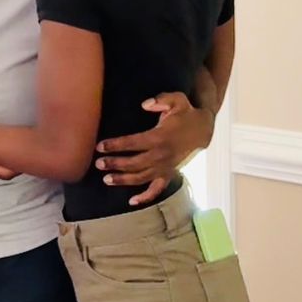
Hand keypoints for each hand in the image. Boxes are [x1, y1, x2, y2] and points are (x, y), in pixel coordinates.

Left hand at [96, 91, 212, 207]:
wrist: (203, 130)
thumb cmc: (186, 114)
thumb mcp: (177, 100)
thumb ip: (161, 100)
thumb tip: (145, 104)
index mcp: (160, 138)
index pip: (133, 143)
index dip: (115, 145)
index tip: (100, 147)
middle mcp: (161, 155)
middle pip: (134, 163)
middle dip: (115, 164)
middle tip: (98, 163)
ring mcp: (165, 167)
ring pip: (141, 177)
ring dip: (123, 179)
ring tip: (107, 179)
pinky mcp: (169, 174)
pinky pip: (157, 189)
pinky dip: (145, 197)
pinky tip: (131, 202)